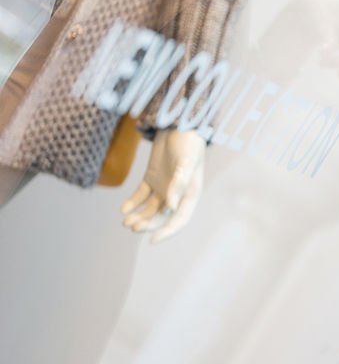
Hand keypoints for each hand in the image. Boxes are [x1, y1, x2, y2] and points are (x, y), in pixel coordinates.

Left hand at [120, 129, 205, 243]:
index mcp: (190, 193)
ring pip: (150, 209)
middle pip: (162, 216)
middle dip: (147, 224)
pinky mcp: (152, 177)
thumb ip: (179, 184)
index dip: (167, 231)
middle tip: (132, 226)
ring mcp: (164, 186)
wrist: (178, 123)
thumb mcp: (186, 162)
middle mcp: (177, 193)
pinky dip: (132, 203)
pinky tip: (123, 208)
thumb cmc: (188, 142)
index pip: (179, 219)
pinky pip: (141, 196)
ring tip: (125, 221)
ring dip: (138, 217)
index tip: (152, 240)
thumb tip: (171, 206)